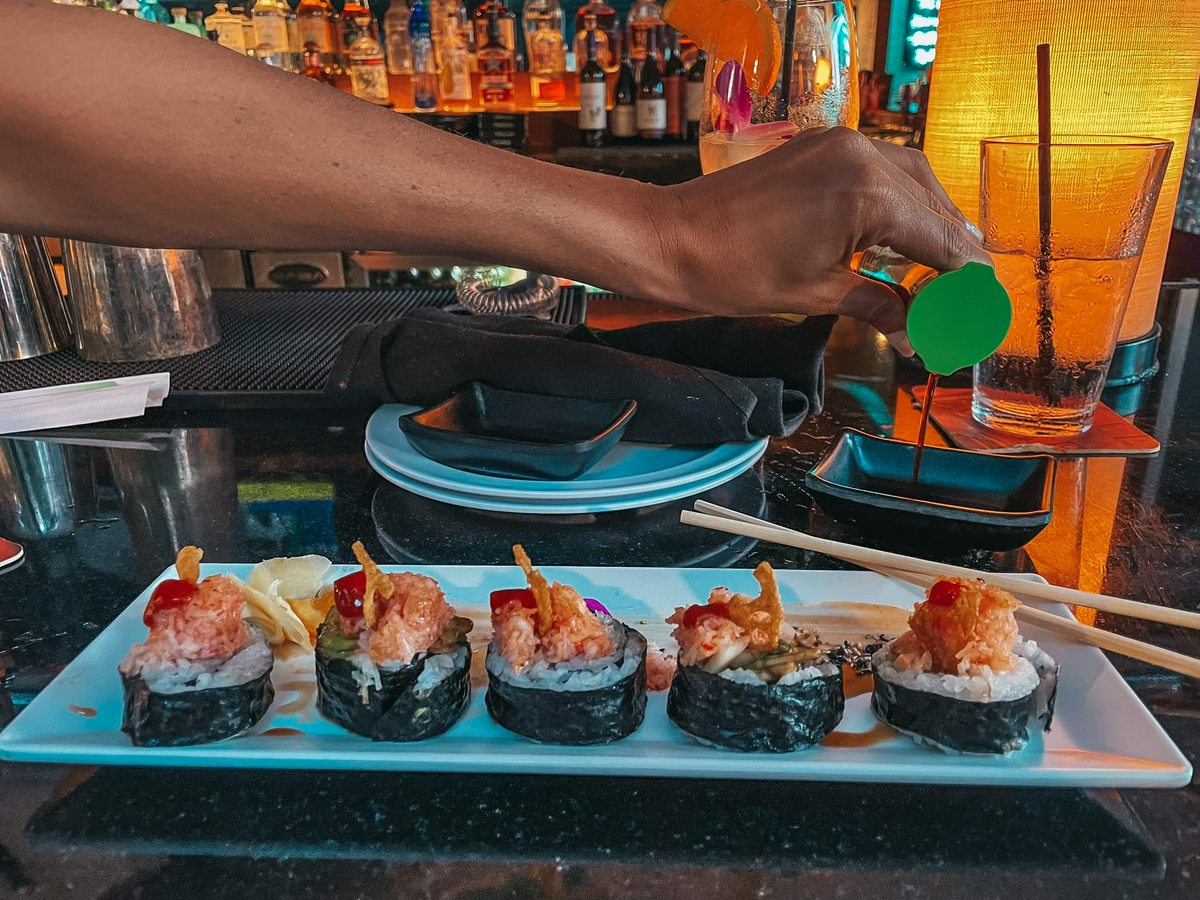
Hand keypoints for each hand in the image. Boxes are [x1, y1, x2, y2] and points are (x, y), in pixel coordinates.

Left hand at [650, 127, 990, 354]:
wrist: (669, 239)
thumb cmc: (731, 270)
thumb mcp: (816, 294)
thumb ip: (878, 305)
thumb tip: (916, 336)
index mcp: (868, 195)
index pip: (940, 239)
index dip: (966, 277)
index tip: (983, 305)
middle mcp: (861, 156)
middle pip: (934, 205)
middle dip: (954, 250)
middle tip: (969, 292)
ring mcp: (838, 144)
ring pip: (911, 178)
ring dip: (931, 219)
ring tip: (945, 263)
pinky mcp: (818, 145)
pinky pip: (879, 166)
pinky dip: (899, 197)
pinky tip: (904, 228)